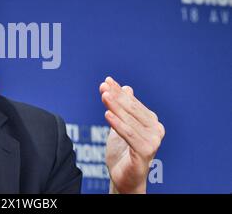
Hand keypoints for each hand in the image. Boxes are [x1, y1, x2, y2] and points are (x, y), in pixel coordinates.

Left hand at [99, 77, 164, 193]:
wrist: (124, 178)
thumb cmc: (123, 153)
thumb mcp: (121, 126)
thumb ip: (123, 108)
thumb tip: (126, 87)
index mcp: (151, 122)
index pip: (132, 102)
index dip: (118, 91)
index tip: (106, 81)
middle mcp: (156, 130)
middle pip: (131, 109)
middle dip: (116, 96)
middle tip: (103, 86)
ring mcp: (153, 141)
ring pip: (129, 120)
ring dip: (115, 106)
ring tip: (104, 96)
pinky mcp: (146, 152)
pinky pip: (129, 134)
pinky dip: (117, 124)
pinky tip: (106, 114)